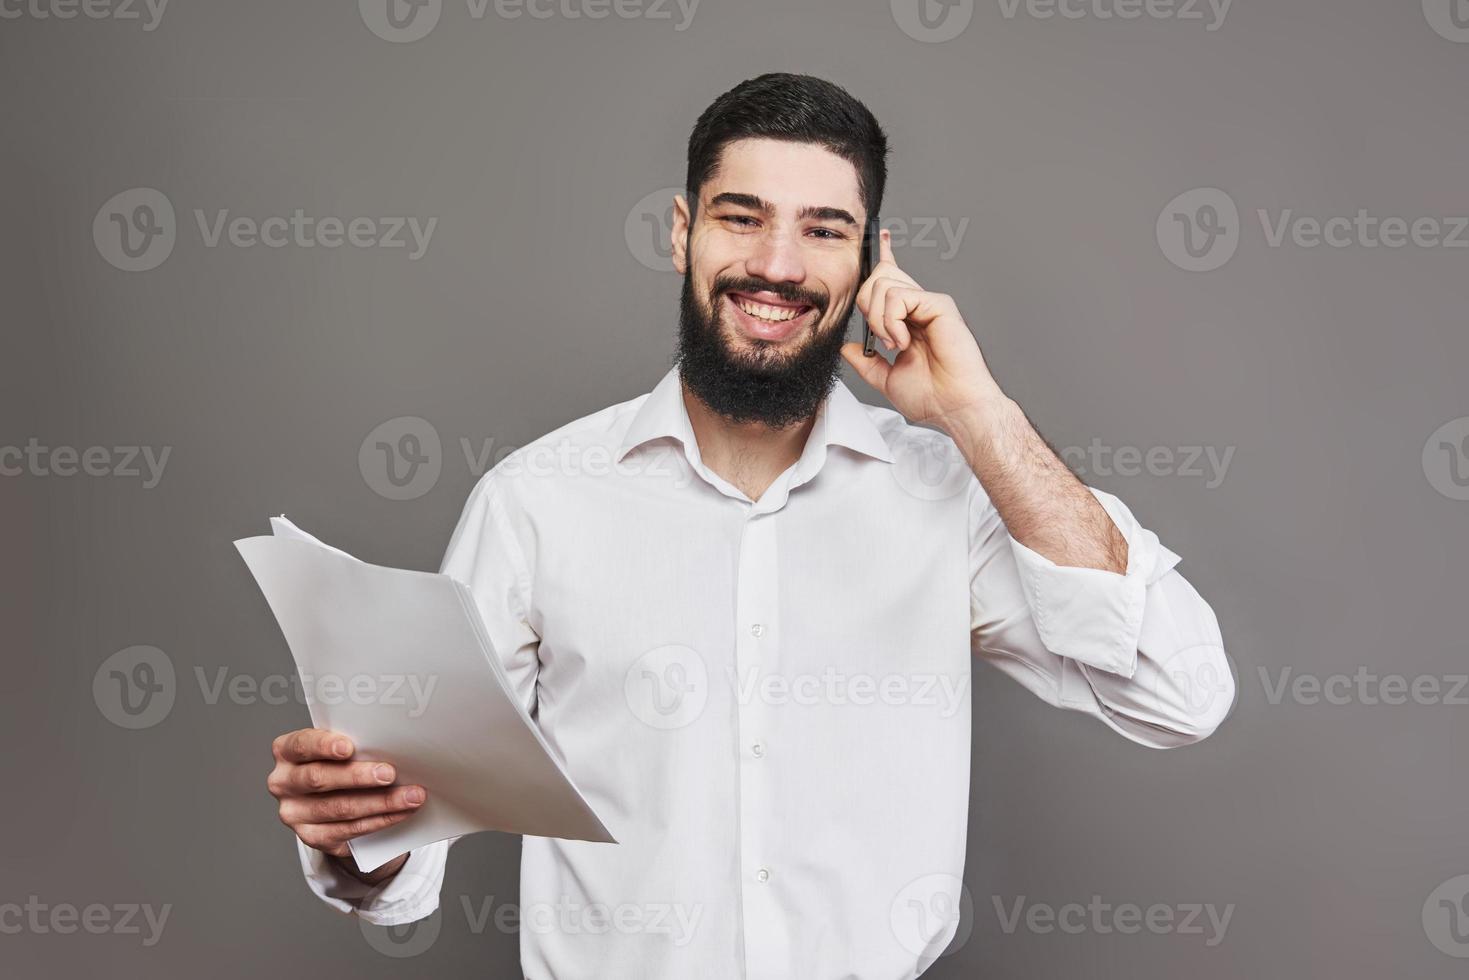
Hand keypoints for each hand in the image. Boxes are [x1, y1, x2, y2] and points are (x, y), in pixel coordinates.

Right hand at [266, 727, 424, 879]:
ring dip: (380, 802)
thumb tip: (394, 745)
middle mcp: (283, 783)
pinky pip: (349, 830)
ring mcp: (295, 813)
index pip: (300, 745)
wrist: (334, 798)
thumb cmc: (340, 762)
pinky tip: (400, 812)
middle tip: (389, 773)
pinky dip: (380, 820)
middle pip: (319, 779)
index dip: (323, 745)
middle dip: (358, 776)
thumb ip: (355, 745)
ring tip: (410, 796)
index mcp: (287, 752)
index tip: (348, 747)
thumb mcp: (339, 747)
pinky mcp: (312, 837)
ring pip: (339, 808)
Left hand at [840, 229, 1005, 432]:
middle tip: (880, 339)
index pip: (892, 279)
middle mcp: (920, 307)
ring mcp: (930, 303)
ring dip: (879, 320)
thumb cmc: (931, 397)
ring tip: (895, 344)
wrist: (954, 408)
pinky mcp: (940, 305)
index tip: (881, 237)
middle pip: (878, 278)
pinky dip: (892, 321)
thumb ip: (866, 362)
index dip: (884, 256)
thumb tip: (848, 348)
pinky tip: (904, 342)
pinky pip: (899, 297)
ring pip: (884, 284)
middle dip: (866, 306)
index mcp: (909, 319)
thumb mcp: (886, 379)